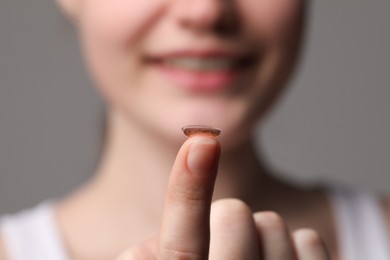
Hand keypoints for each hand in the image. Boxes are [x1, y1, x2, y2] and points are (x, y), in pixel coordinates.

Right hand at [117, 136, 329, 259]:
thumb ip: (155, 247)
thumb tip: (175, 198)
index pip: (182, 248)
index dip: (188, 193)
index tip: (202, 142)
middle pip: (234, 217)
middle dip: (227, 212)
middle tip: (226, 232)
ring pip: (271, 224)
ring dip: (258, 232)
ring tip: (251, 254)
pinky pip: (309, 240)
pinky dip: (295, 243)